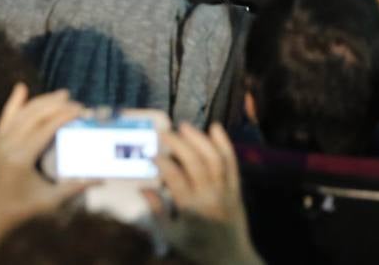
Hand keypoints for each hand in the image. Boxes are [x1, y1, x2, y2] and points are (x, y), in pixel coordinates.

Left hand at [0, 84, 90, 246]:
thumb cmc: (22, 209)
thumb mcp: (50, 201)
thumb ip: (74, 187)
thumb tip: (100, 179)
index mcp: (22, 157)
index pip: (46, 128)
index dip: (64, 115)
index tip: (81, 109)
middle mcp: (9, 144)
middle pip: (34, 116)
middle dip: (56, 105)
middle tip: (75, 101)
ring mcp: (0, 141)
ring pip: (21, 113)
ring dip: (41, 101)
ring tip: (61, 94)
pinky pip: (5, 117)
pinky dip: (14, 102)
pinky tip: (21, 88)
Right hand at [148, 123, 260, 264]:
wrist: (232, 259)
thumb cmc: (197, 248)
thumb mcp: (172, 235)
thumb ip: (157, 211)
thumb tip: (142, 189)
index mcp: (191, 210)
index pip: (175, 178)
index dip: (162, 162)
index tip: (152, 153)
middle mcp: (210, 198)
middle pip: (195, 163)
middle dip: (179, 144)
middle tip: (164, 132)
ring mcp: (225, 192)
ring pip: (214, 159)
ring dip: (200, 139)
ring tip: (185, 126)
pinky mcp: (236, 189)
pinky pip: (231, 163)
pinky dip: (225, 144)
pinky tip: (216, 129)